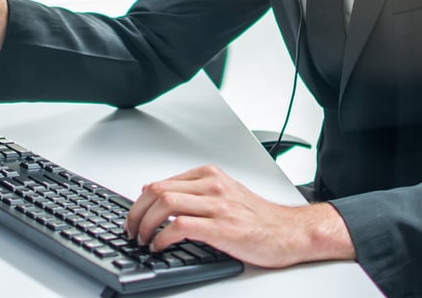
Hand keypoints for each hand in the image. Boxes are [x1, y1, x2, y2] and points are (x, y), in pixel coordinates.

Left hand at [123, 165, 355, 267]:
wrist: (290, 232)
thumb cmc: (259, 218)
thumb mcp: (225, 194)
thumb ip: (196, 193)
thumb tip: (159, 197)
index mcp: (210, 175)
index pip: (161, 182)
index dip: (140, 201)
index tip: (134, 216)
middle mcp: (212, 186)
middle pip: (158, 191)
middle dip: (136, 212)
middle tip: (131, 230)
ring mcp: (218, 206)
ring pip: (165, 204)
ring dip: (145, 224)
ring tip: (142, 239)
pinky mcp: (222, 228)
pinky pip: (181, 227)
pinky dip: (162, 237)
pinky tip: (159, 246)